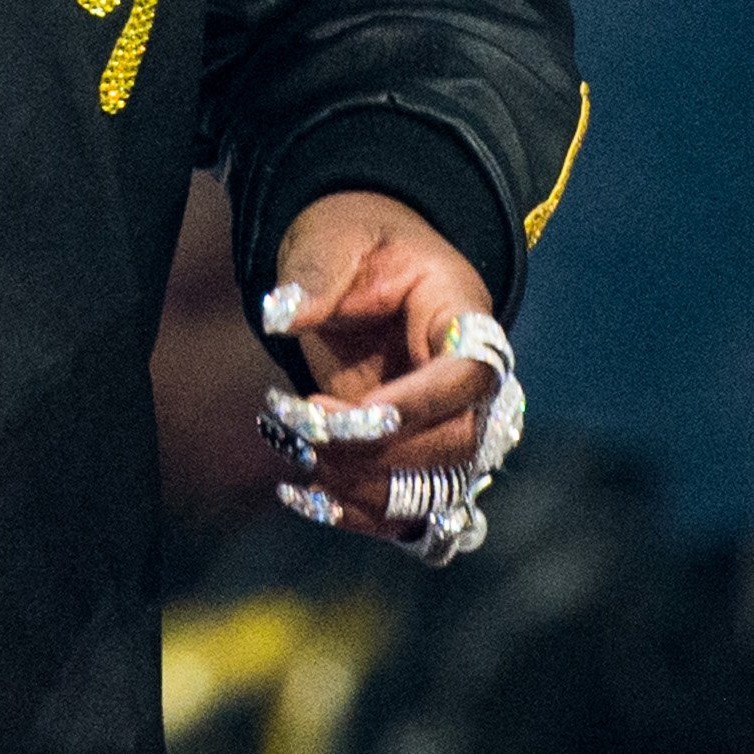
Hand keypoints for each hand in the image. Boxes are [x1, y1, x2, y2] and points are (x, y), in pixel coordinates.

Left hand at [254, 191, 501, 548]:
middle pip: (463, 441)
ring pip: (440, 485)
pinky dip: (361, 515)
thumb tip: (280, 315)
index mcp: (462, 313)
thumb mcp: (332, 238)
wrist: (358, 261)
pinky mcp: (414, 452)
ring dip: (368, 487)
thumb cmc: (354, 241)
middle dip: (384, 448)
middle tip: (309, 423)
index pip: (472, 372)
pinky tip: (303, 496)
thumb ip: (314, 276)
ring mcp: (445, 420)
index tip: (361, 409)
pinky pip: (411, 506)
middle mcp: (468, 377)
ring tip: (301, 454)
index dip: (423, 403)